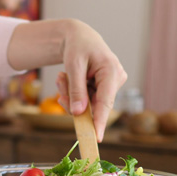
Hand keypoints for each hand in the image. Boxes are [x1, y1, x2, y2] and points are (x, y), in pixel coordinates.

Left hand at [55, 20, 126, 141]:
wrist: (79, 37)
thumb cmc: (77, 47)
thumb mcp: (73, 66)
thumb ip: (76, 90)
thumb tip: (77, 113)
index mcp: (112, 71)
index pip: (106, 102)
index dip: (100, 122)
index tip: (96, 138)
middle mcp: (116, 80)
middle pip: (94, 105)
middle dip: (73, 100)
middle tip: (60, 84)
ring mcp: (111, 85)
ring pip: (87, 104)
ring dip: (71, 94)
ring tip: (62, 77)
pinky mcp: (104, 89)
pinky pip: (86, 100)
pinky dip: (74, 93)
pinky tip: (68, 79)